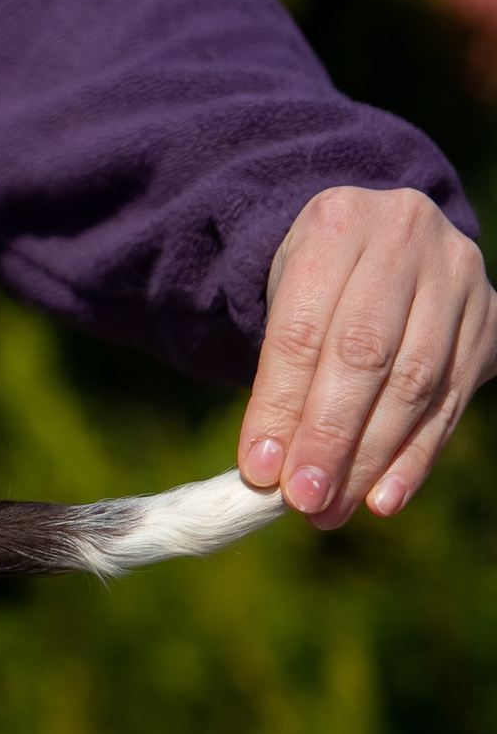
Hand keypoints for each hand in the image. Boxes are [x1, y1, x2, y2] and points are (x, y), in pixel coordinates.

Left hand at [239, 186, 496, 528]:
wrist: (380, 236)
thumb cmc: (315, 279)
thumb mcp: (281, 299)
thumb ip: (276, 373)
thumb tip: (268, 470)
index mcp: (337, 224)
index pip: (302, 330)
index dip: (279, 405)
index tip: (260, 470)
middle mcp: (406, 239)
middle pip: (365, 355)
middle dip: (331, 437)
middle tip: (304, 500)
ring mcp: (458, 277)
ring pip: (416, 381)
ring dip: (373, 457)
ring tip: (334, 509)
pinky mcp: (490, 319)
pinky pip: (453, 398)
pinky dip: (416, 455)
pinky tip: (385, 497)